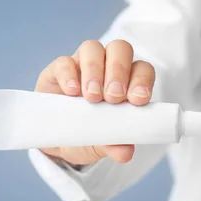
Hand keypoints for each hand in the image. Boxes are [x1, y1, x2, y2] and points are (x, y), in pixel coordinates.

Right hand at [34, 39, 154, 164]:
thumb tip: (125, 152)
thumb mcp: (104, 143)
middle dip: (119, 71)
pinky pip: (64, 61)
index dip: (142, 80)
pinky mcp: (58, 70)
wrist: (59, 140)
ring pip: (93, 48)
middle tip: (113, 98)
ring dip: (95, 70)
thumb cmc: (91, 134)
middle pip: (120, 49)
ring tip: (92, 98)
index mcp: (128, 81)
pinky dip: (69, 74)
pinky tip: (71, 92)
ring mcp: (82, 65)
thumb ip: (115, 145)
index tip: (137, 100)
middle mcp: (107, 67)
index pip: (142, 69)